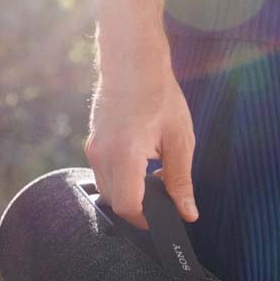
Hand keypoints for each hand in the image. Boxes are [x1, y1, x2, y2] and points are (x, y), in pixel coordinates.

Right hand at [85, 64, 197, 229]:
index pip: (127, 206)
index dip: (145, 221)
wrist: (132, 59)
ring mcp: (93, 148)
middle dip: (138, 208)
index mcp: (125, 154)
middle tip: (163, 199)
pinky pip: (102, 173)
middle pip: (114, 202)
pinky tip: (141, 163)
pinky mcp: (92, 142)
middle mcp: (102, 154)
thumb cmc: (158, 94)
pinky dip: (120, 178)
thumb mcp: (180, 138)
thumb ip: (180, 180)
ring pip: (106, 189)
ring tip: (153, 177)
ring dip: (128, 192)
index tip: (163, 220)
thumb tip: (187, 212)